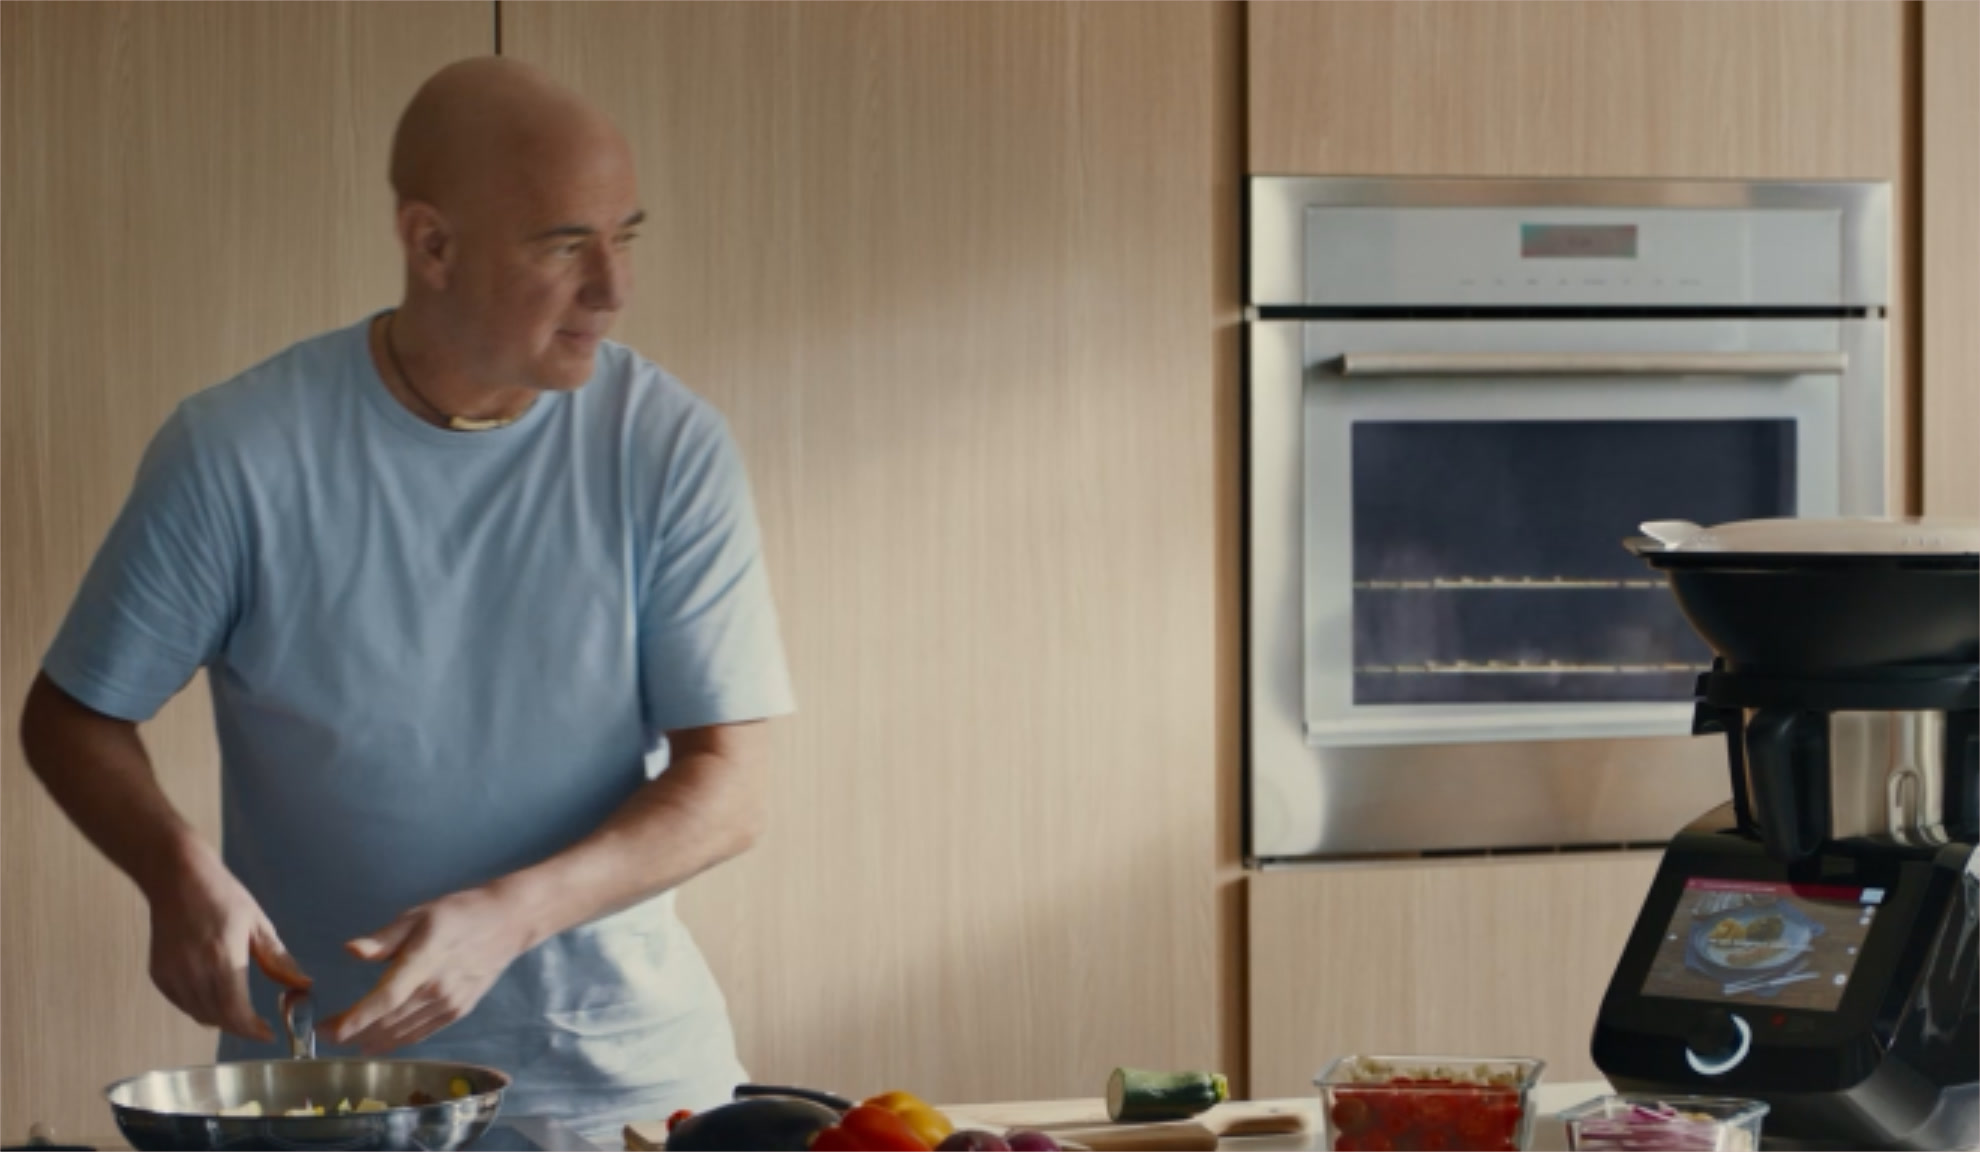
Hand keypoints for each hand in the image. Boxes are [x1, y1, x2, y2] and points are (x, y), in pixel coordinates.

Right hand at [144, 841, 310, 1041]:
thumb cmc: (222, 896)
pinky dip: (200, 1008)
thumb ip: (278, 960)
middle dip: (241, 1027)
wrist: (176, 878)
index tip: (269, 1034)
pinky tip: (215, 997)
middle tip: (258, 1025)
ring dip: (221, 1019)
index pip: (236, 1011)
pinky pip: (183, 1004)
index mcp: (222, 958)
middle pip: (218, 1018)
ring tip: (240, 1011)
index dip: (253, 1029)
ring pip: (199, 1015)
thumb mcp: (258, 924)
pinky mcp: (159, 975)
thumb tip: (302, 985)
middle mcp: (194, 971)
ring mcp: (172, 975)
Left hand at [322, 887, 529, 1054]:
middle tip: (325, 1032)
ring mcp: (449, 1004)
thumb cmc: (459, 912)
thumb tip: (351, 950)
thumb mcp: (419, 915)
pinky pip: (421, 1033)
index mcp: (425, 960)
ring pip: (403, 1032)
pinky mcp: (458, 1011)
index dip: (357, 1018)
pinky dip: (397, 1041)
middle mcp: (437, 988)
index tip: (330, 1030)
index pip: (386, 997)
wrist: (507, 923)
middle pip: (389, 1020)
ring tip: (347, 1040)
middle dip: (353, 1031)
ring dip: (372, 1040)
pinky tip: (380, 1041)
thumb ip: (384, 939)